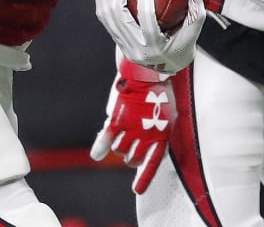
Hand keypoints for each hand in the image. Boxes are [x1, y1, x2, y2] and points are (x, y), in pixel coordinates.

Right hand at [91, 61, 175, 193]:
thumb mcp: (166, 115)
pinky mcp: (117, 121)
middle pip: (133, 158)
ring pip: (120, 150)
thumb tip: (145, 141)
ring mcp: (131, 129)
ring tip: (122, 140)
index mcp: (161, 136)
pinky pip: (106, 139)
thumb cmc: (158, 92)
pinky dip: (101, 147)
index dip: (144, 178)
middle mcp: (146, 137)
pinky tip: (96, 156)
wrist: (147, 73)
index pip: (152, 163)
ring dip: (120, 148)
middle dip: (131, 157)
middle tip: (131, 149)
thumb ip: (155, 131)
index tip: (136, 190)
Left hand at [95, 0, 204, 73]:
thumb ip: (196, 10)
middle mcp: (139, 50)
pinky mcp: (120, 45)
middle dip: (117, 4)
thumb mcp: (192, 31)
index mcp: (158, 47)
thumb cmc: (183, 44)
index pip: (149, 27)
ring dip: (106, 5)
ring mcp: (127, 49)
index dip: (146, 9)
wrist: (169, 64)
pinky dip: (103, 10)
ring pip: (111, 24)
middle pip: (122, 24)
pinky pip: (107, 26)